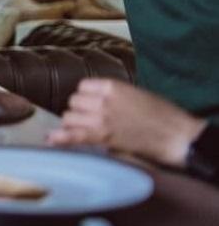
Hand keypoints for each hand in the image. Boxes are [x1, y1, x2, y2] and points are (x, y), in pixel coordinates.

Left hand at [48, 78, 205, 166]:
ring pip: (69, 118)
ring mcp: (101, 118)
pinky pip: (75, 135)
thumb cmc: (161, 113)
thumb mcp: (134, 93)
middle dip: (80, 111)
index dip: (86, 97)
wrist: (175, 135)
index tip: (93, 104)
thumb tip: (94, 100)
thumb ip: (111, 95)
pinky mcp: (103, 136)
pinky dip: (61, 138)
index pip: (82, 87)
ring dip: (75, 124)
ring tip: (87, 130)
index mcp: (111, 86)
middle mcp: (102, 100)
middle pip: (73, 103)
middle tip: (92, 120)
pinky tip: (50, 139)